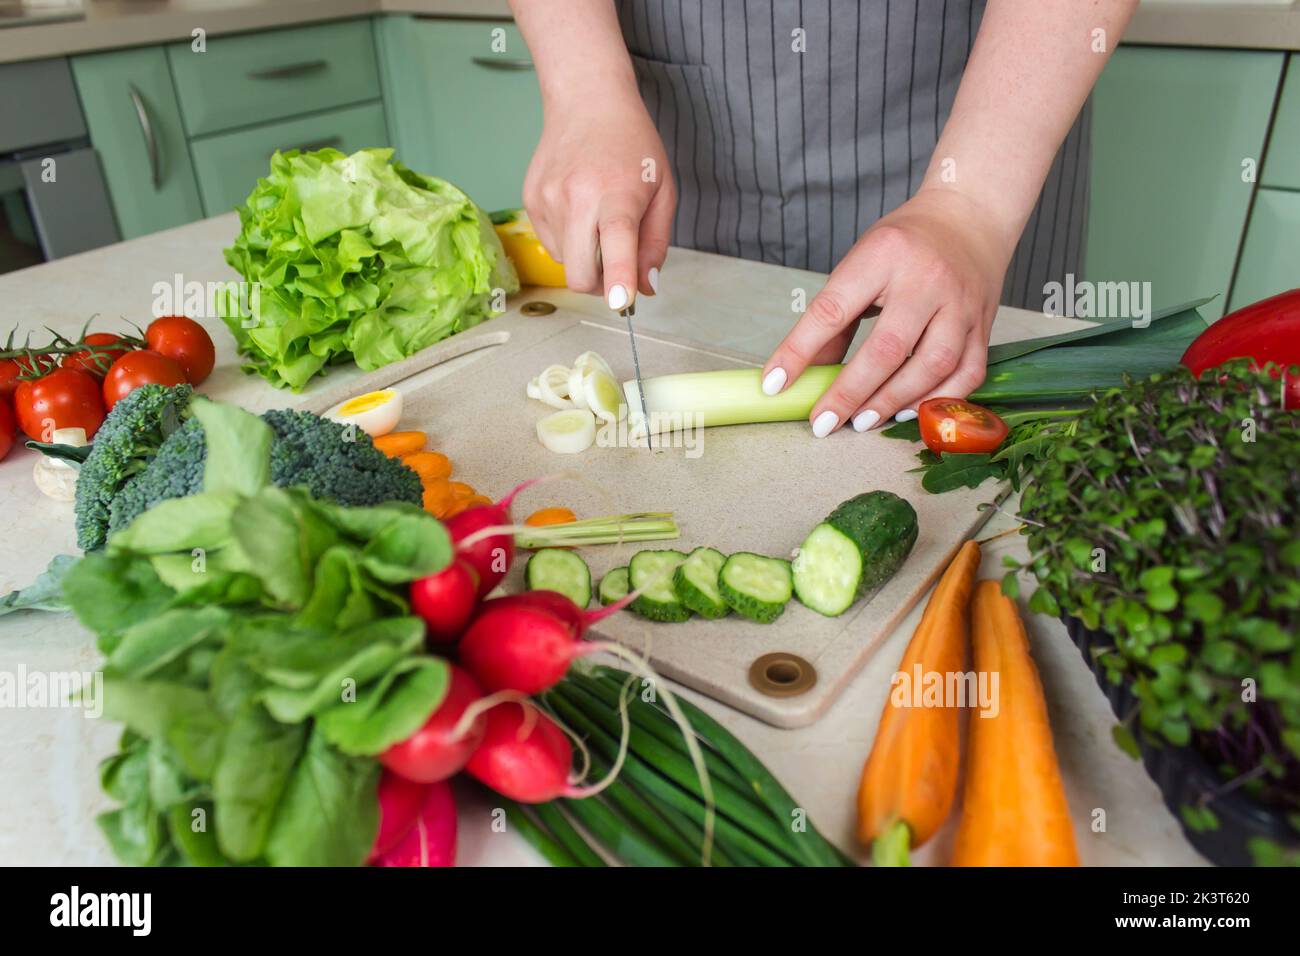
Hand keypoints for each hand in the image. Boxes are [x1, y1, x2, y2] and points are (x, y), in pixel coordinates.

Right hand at [522, 89, 674, 307]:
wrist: (586, 101)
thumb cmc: (631, 144)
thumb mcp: (663, 190)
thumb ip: (656, 243)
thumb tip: (646, 288)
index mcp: (617, 194)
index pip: (616, 244)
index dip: (619, 279)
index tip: (621, 302)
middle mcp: (577, 198)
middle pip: (581, 274)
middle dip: (601, 284)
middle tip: (617, 265)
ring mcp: (548, 200)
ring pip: (565, 264)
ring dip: (585, 259)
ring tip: (598, 222)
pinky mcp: (531, 201)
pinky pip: (551, 245)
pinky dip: (569, 241)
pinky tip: (580, 210)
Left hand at [761, 188, 1011, 435]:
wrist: (970, 217)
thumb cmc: (906, 243)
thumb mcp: (861, 262)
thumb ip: (835, 317)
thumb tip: (804, 372)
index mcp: (883, 255)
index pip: (833, 309)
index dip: (799, 350)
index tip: (775, 384)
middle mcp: (927, 279)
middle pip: (888, 347)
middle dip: (850, 392)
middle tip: (823, 423)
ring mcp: (961, 304)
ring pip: (932, 365)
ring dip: (893, 400)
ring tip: (862, 421)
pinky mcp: (984, 325)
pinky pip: (967, 373)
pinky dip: (937, 399)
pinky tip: (908, 412)